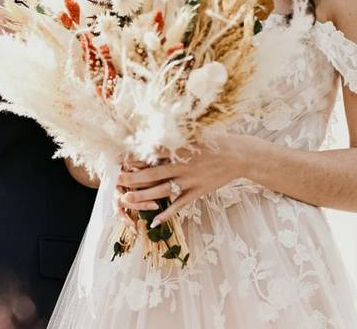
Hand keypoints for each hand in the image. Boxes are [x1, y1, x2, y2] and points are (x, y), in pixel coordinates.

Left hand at [115, 133, 245, 227]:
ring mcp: (190, 180)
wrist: (239, 156)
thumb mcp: (194, 134)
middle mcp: (183, 164)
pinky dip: (167, 214)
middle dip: (133, 177)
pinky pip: (180, 205)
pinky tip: (154, 221)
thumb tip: (153, 134)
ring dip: (143, 196)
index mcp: (180, 148)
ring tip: (127, 199)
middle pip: (153, 173)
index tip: (120, 160)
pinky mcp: (198, 192)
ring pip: (162, 190)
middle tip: (117, 181)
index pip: (153, 153)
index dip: (136, 157)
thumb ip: (175, 137)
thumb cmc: (214, 142)